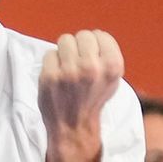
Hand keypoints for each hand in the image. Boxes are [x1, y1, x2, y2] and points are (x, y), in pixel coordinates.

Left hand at [38, 31, 124, 161]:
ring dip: (65, 52)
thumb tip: (97, 35)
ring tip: (68, 68)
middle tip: (79, 63)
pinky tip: (58, 76)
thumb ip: (108, 56)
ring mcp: (70, 72)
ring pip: (65, 40)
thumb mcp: (113, 80)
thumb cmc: (93, 100)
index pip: (100, 35)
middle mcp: (92, 68)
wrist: (74, 126)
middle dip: (80, 46)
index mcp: (112, 67)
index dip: (95, 44)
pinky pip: (50, 53)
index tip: (93, 57)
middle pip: (83, 35)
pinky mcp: (50, 76)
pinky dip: (52, 63)